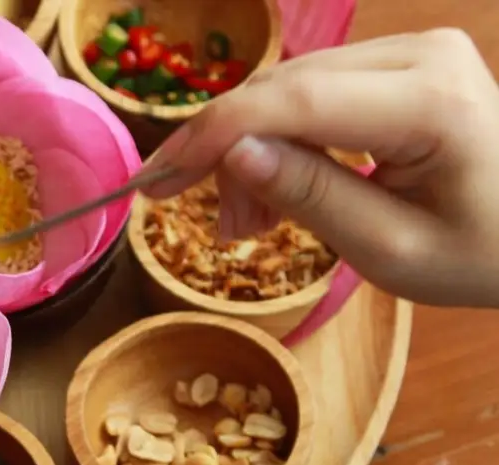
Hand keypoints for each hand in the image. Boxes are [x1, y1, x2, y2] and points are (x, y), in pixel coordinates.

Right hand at [140, 28, 498, 306]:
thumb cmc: (481, 256)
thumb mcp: (390, 250)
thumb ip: (310, 197)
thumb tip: (232, 153)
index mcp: (428, 102)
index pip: (294, 101)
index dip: (213, 135)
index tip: (157, 180)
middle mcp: (419, 52)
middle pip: (283, 92)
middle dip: (229, 157)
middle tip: (218, 231)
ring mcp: (412, 49)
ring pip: (289, 92)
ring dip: (252, 154)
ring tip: (249, 227)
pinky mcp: (402, 61)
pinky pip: (314, 94)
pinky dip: (282, 142)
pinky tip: (276, 187)